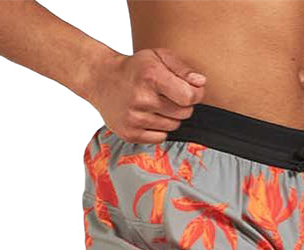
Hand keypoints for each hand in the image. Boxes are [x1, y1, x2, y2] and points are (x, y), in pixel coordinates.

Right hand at [88, 48, 205, 142]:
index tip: (191, 90)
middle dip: (182, 105)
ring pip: (173, 127)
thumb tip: (201, 83)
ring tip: (156, 105)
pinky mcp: (129, 134)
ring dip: (170, 117)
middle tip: (169, 96)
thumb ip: (182, 69)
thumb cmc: (135, 68)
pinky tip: (149, 117)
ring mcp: (134, 119)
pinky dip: (159, 130)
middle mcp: (142, 99)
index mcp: (151, 76)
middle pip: (183, 114)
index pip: (189, 97)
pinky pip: (160, 138)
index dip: (195, 95)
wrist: (102, 80)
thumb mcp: (158, 57)